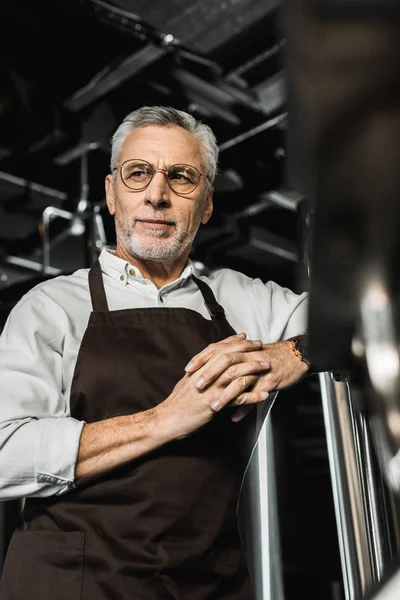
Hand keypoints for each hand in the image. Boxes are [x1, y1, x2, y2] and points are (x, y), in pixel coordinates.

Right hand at [155, 333, 270, 439]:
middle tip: (260, 346)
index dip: (232, 342)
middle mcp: (205, 376)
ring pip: (236, 374)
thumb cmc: (177, 403)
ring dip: (253, 369)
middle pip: (230, 357)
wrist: (167, 420)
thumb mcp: (186, 382)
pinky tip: (263, 395)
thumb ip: (198, 372)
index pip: (218, 349)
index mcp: (199, 369)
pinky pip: (238, 399)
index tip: (244, 337)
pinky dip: (252, 396)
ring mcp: (210, 389)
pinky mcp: (214, 404)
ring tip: (267, 366)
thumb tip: (206, 365)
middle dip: (247, 350)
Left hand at [185, 338, 308, 419]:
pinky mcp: (269, 382)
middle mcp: (248, 358)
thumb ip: (231, 357)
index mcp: (240, 350)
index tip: (188, 369)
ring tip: (213, 407)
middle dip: (209, 375)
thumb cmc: (270, 356)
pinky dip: (244, 407)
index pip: (216, 350)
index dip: (202, 359)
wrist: (295, 356)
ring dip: (225, 395)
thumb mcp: (248, 353)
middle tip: (196, 386)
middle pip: (225, 362)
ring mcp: (258, 370)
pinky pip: (255, 396)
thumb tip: (212, 365)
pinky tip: (235, 417)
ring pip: (239, 380)